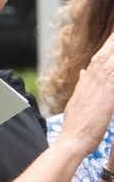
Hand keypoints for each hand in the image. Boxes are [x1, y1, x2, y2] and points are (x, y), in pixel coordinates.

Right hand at [56, 26, 113, 159]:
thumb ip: (83, 85)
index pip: (99, 56)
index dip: (109, 43)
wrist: (71, 141)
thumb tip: (84, 72)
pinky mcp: (108, 95)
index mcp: (86, 81)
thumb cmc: (76, 127)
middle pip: (107, 52)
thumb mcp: (76, 102)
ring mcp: (100, 85)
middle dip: (113, 40)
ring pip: (111, 60)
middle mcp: (92, 79)